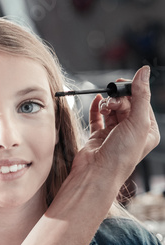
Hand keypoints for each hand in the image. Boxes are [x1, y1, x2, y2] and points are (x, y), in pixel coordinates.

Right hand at [72, 66, 159, 183]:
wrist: (97, 172)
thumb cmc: (121, 154)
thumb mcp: (137, 122)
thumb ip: (140, 95)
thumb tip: (144, 71)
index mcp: (147, 132)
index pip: (142, 103)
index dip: (133, 91)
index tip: (122, 83)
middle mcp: (131, 132)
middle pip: (126, 105)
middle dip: (118, 100)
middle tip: (112, 101)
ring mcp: (114, 134)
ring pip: (112, 110)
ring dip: (107, 105)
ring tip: (104, 108)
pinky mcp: (98, 136)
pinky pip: (97, 117)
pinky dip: (96, 108)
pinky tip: (96, 101)